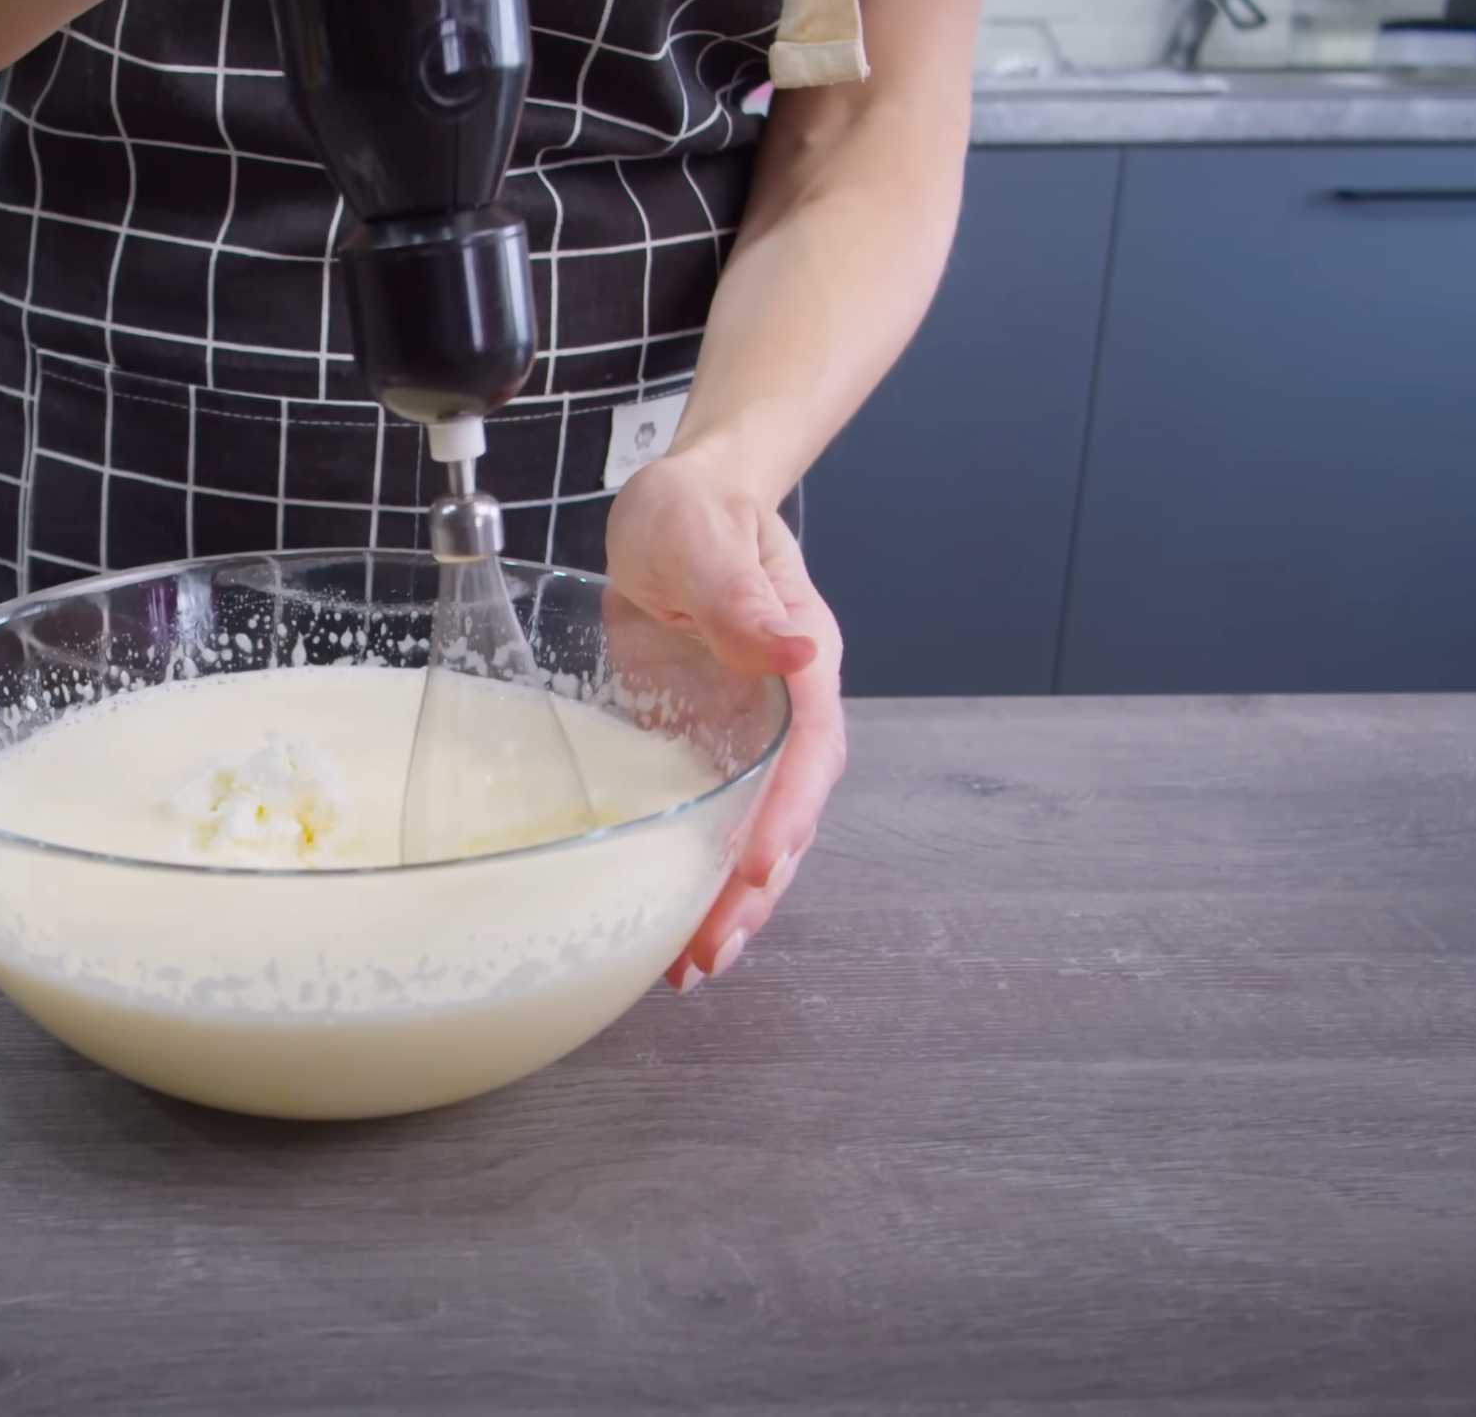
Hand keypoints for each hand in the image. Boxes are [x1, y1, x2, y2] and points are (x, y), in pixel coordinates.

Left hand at [604, 451, 847, 991]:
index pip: (807, 753)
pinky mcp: (712, 752)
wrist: (678, 507)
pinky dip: (700, 877)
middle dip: (756, 890)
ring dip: (732, 902)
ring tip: (691, 967)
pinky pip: (717, 825)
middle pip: (789, 816)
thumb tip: (799, 650)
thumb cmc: (695, 514)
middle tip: (708, 953)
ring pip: (758, 834)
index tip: (757, 869)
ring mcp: (752, 740)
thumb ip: (744, 600)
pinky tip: (668, 925)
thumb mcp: (706, 542)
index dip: (785, 815)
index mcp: (801, 663)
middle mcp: (788, 714)